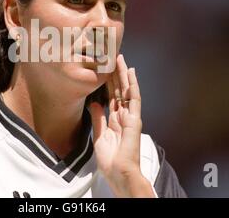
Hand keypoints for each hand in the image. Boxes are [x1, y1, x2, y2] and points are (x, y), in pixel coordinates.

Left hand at [89, 54, 154, 196]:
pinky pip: (135, 98)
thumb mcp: (99, 136)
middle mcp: (123, 115)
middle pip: (119, 90)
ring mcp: (130, 116)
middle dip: (115, 73)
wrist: (119, 173)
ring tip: (120, 58)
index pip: (111, 96)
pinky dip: (133, 84)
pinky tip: (131, 72)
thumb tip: (94, 103)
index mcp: (115, 120)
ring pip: (127, 90)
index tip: (103, 68)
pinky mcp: (135, 119)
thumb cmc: (111, 160)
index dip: (107, 82)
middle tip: (112, 56)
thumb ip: (98, 118)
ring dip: (123, 73)